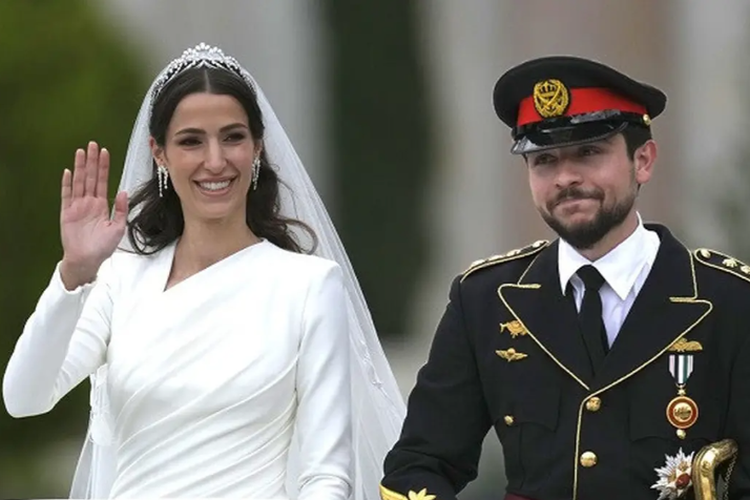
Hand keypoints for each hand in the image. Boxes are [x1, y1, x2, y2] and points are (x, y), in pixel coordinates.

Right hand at [59, 141, 127, 289]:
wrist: (87, 260)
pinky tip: (68, 171)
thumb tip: (124, 192)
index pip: (103, 181)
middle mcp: (89, 203)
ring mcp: (77, 206)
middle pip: (90, 177)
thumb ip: (121, 210)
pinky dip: (67, 183)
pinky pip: (66, 195)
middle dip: (92, 161)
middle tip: (93, 144)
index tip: (105, 152)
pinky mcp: (67, 213)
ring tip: (81, 152)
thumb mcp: (118, 228)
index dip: (103, 167)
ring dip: (80, 167)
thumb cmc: (103, 247)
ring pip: (79, 182)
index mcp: (101, 205)